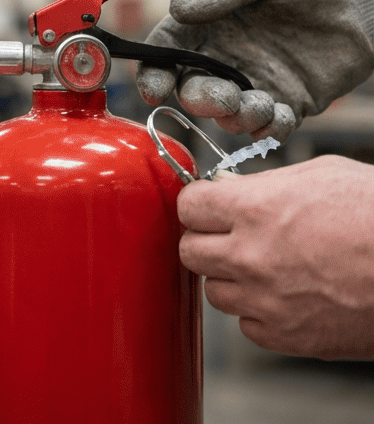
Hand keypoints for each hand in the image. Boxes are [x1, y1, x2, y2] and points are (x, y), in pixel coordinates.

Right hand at [137, 0, 373, 140]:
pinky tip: (282, 116)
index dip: (153, 72)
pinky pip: (270, 128)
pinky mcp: (292, 101)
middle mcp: (226, 55)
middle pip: (192, 90)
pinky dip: (269, 131)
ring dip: (235, 119)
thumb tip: (178, 9)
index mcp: (208, 23)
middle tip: (226, 96)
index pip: (166, 51)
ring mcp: (258, 81)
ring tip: (262, 105)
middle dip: (200, 101)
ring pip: (227, 116)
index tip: (156, 87)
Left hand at [178, 156, 373, 359]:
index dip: (200, 205)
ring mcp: (266, 301)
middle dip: (208, 241)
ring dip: (233, 279)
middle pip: (191, 251)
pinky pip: (247, 326)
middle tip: (234, 238)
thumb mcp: (323, 176)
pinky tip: (289, 297)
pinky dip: (260, 313)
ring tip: (269, 268)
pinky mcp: (287, 336)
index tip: (211, 207)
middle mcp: (251, 256)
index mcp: (255, 209)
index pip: (188, 207)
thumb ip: (265, 183)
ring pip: (215, 292)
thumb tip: (229, 188)